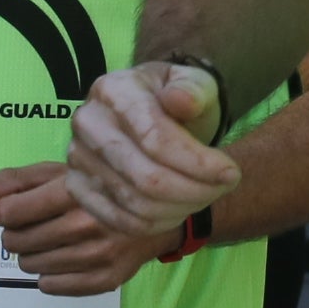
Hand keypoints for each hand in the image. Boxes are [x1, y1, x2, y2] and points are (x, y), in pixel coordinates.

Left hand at [0, 161, 174, 296]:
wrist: (158, 212)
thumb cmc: (102, 187)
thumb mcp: (62, 172)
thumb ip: (18, 181)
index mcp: (73, 190)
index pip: (10, 211)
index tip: (7, 209)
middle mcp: (85, 223)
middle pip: (15, 241)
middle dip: (14, 233)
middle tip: (32, 225)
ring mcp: (96, 254)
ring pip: (30, 266)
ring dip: (32, 253)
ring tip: (50, 240)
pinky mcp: (105, 279)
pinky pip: (51, 286)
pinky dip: (50, 275)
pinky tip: (64, 257)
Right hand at [64, 62, 237, 236]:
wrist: (152, 114)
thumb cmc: (178, 100)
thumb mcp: (196, 84)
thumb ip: (194, 89)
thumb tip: (181, 100)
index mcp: (113, 89)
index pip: (156, 138)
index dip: (198, 163)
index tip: (232, 172)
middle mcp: (88, 122)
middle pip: (145, 177)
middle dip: (195, 190)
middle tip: (224, 187)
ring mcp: (77, 158)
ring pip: (136, 204)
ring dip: (181, 208)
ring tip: (206, 196)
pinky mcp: (78, 188)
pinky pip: (120, 221)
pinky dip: (158, 224)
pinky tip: (180, 210)